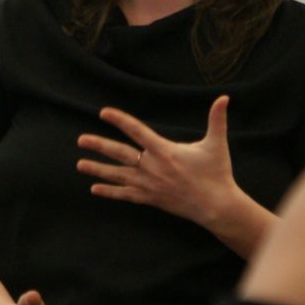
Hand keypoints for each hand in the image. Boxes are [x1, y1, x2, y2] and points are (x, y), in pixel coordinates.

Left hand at [77, 95, 242, 227]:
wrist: (216, 206)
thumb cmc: (216, 173)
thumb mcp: (216, 144)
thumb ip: (217, 119)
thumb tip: (224, 98)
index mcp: (164, 151)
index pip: (136, 130)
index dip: (119, 120)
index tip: (103, 112)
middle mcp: (152, 167)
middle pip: (119, 154)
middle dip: (99, 146)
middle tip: (80, 140)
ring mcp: (149, 185)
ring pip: (118, 175)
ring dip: (98, 169)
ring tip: (80, 164)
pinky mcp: (150, 198)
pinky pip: (125, 195)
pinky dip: (110, 192)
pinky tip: (95, 189)